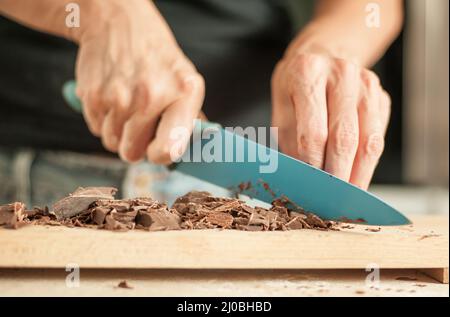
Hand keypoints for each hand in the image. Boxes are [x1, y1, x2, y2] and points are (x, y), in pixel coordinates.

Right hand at [75, 0, 203, 163]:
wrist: (119, 22)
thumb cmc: (157, 59)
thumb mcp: (184, 81)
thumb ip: (189, 119)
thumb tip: (191, 154)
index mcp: (183, 93)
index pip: (169, 149)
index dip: (160, 156)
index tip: (157, 150)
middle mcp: (151, 96)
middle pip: (133, 153)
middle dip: (135, 144)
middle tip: (140, 122)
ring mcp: (119, 97)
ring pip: (113, 143)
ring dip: (118, 131)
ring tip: (126, 104)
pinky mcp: (93, 96)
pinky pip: (96, 129)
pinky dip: (103, 119)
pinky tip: (112, 96)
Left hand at [271, 53, 389, 188]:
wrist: (322, 54)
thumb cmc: (296, 85)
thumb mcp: (281, 107)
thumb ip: (290, 141)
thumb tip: (302, 179)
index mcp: (307, 74)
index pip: (313, 132)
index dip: (313, 165)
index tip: (311, 187)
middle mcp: (341, 74)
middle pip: (344, 138)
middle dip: (338, 175)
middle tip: (331, 200)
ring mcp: (366, 83)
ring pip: (368, 139)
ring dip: (359, 173)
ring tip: (349, 195)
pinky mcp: (381, 96)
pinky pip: (379, 135)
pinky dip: (369, 160)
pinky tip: (359, 174)